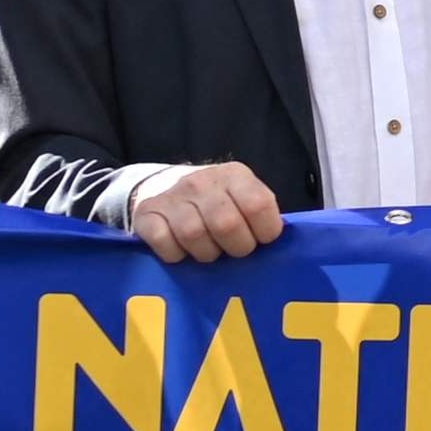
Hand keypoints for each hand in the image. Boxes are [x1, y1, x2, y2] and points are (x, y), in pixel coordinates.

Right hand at [130, 162, 285, 260]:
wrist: (165, 189)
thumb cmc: (217, 204)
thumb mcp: (243, 198)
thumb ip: (261, 215)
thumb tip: (283, 246)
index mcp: (235, 175)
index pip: (258, 205)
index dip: (265, 232)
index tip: (261, 240)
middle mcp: (202, 181)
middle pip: (227, 224)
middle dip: (236, 248)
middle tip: (233, 250)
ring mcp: (173, 196)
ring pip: (195, 235)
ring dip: (206, 253)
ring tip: (209, 250)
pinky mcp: (147, 214)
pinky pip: (165, 243)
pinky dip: (176, 255)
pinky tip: (182, 250)